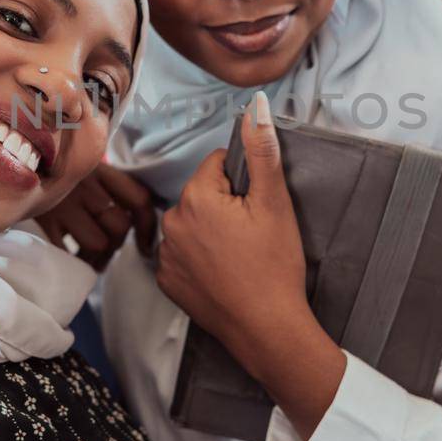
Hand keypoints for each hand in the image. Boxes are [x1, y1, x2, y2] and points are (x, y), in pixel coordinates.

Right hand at [36, 163, 157, 269]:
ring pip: (99, 243)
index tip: (145, 246)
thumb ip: (109, 189)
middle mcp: (84, 184)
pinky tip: (71, 259)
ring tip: (88, 258)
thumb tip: (137, 226)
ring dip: (96, 259)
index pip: (139, 199)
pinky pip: (68, 253)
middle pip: (120, 226)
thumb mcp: (83, 171)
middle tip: (105, 251)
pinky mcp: (42, 220)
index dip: (148, 227)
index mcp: (100, 170)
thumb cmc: (53, 175)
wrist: (10, 168)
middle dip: (116, 245)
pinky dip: (73, 263)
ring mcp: (63, 202)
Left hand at [158, 93, 344, 436]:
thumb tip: (254, 112)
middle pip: (203, 194)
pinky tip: (224, 272)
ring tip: (240, 256)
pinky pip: (183, 253)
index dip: (243, 183)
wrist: (267, 329)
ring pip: (192, 223)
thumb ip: (262, 153)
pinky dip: (200, 258)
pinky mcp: (168, 281)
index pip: (218, 165)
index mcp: (196, 198)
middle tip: (252, 235)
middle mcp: (172, 223)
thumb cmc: (274, 268)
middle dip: (226, 206)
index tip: (256, 209)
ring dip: (212, 231)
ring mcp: (166, 255)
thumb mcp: (275, 204)